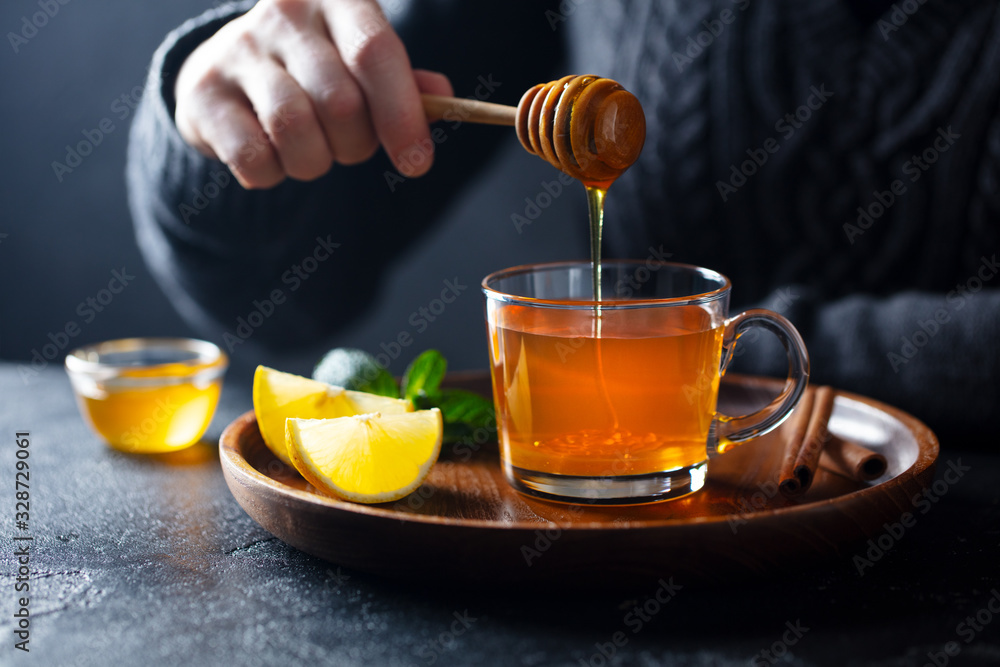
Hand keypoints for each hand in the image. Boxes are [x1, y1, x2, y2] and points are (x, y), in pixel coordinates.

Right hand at [174, 0, 452, 188]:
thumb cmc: (319, 73)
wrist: (232, 73)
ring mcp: (237, 48)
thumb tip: (445, 99)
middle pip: (340, 102)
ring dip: (315, 163)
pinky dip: (274, 174)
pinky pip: (253, 157)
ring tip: (313, 153)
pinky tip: (273, 156)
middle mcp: (285, 12)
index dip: (402, 115)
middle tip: (350, 147)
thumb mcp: (366, 69)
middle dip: (357, 146)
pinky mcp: (202, 91)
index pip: (375, 52)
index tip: (417, 164)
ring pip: (294, 129)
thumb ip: (406, 85)